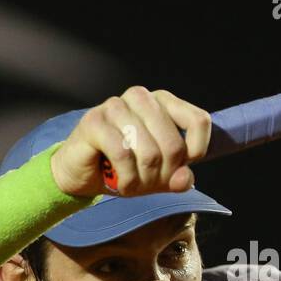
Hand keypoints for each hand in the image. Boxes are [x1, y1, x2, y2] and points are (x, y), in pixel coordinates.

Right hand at [50, 86, 212, 197]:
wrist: (81, 173)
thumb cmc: (123, 167)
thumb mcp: (158, 176)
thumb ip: (178, 177)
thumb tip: (185, 179)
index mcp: (162, 101)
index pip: (198, 121)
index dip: (195, 152)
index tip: (179, 168)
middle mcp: (141, 97)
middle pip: (173, 144)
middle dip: (163, 175)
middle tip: (147, 182)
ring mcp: (115, 106)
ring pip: (149, 152)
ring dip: (142, 180)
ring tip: (131, 182)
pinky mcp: (94, 121)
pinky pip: (123, 155)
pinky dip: (126, 178)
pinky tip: (119, 181)